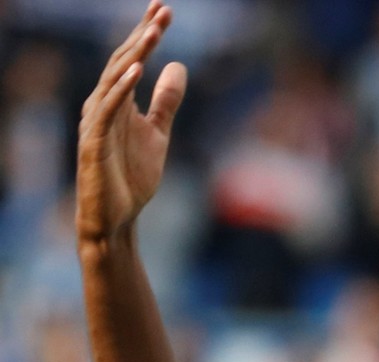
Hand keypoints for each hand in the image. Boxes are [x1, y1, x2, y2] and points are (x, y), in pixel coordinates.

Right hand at [76, 1, 186, 244]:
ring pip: (113, 80)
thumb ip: (165, 100)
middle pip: (122, 62)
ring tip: (153, 32)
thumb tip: (178, 65)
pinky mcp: (94, 142)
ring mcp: (96, 122)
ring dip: (134, 55)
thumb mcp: (158, 133)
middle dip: (142, 36)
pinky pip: (107, 110)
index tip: (163, 10)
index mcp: (116, 101)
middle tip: (162, 10)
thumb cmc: (131, 176)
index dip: (146, 34)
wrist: (117, 218)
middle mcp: (102, 105)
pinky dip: (120, 89)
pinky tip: (136, 71)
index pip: (131, 59)